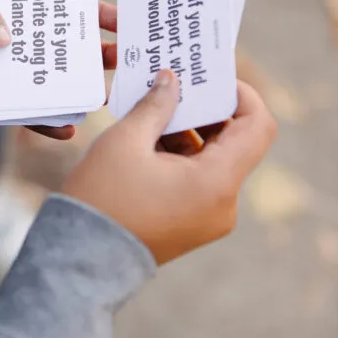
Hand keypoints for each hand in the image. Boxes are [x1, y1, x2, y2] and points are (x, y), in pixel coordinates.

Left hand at [0, 0, 117, 140]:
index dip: (88, 9)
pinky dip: (40, 121)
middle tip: (120, 58)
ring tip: (102, 94)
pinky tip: (65, 128)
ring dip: (73, 86)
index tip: (118, 19)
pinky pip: (17, 110)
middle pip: (59, 43)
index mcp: (5, 0)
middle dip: (92, 50)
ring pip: (44, 78)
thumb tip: (6, 40)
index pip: (55, 3)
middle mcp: (8, 33)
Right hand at [61, 70, 276, 264]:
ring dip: (189, 132)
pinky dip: (180, 156)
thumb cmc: (103, 197)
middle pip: (234, 143)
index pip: (257, 127)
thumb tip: (172, 79)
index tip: (213, 78)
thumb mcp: (126, 140)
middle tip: (177, 84)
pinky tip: (147, 141)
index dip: (243, 96)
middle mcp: (223, 204)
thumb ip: (156, 105)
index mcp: (216, 183)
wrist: (80, 258)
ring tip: (152, 112)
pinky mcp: (191, 224)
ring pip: (213, 160)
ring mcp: (209, 217)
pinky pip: (198, 180)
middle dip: (206, 111)